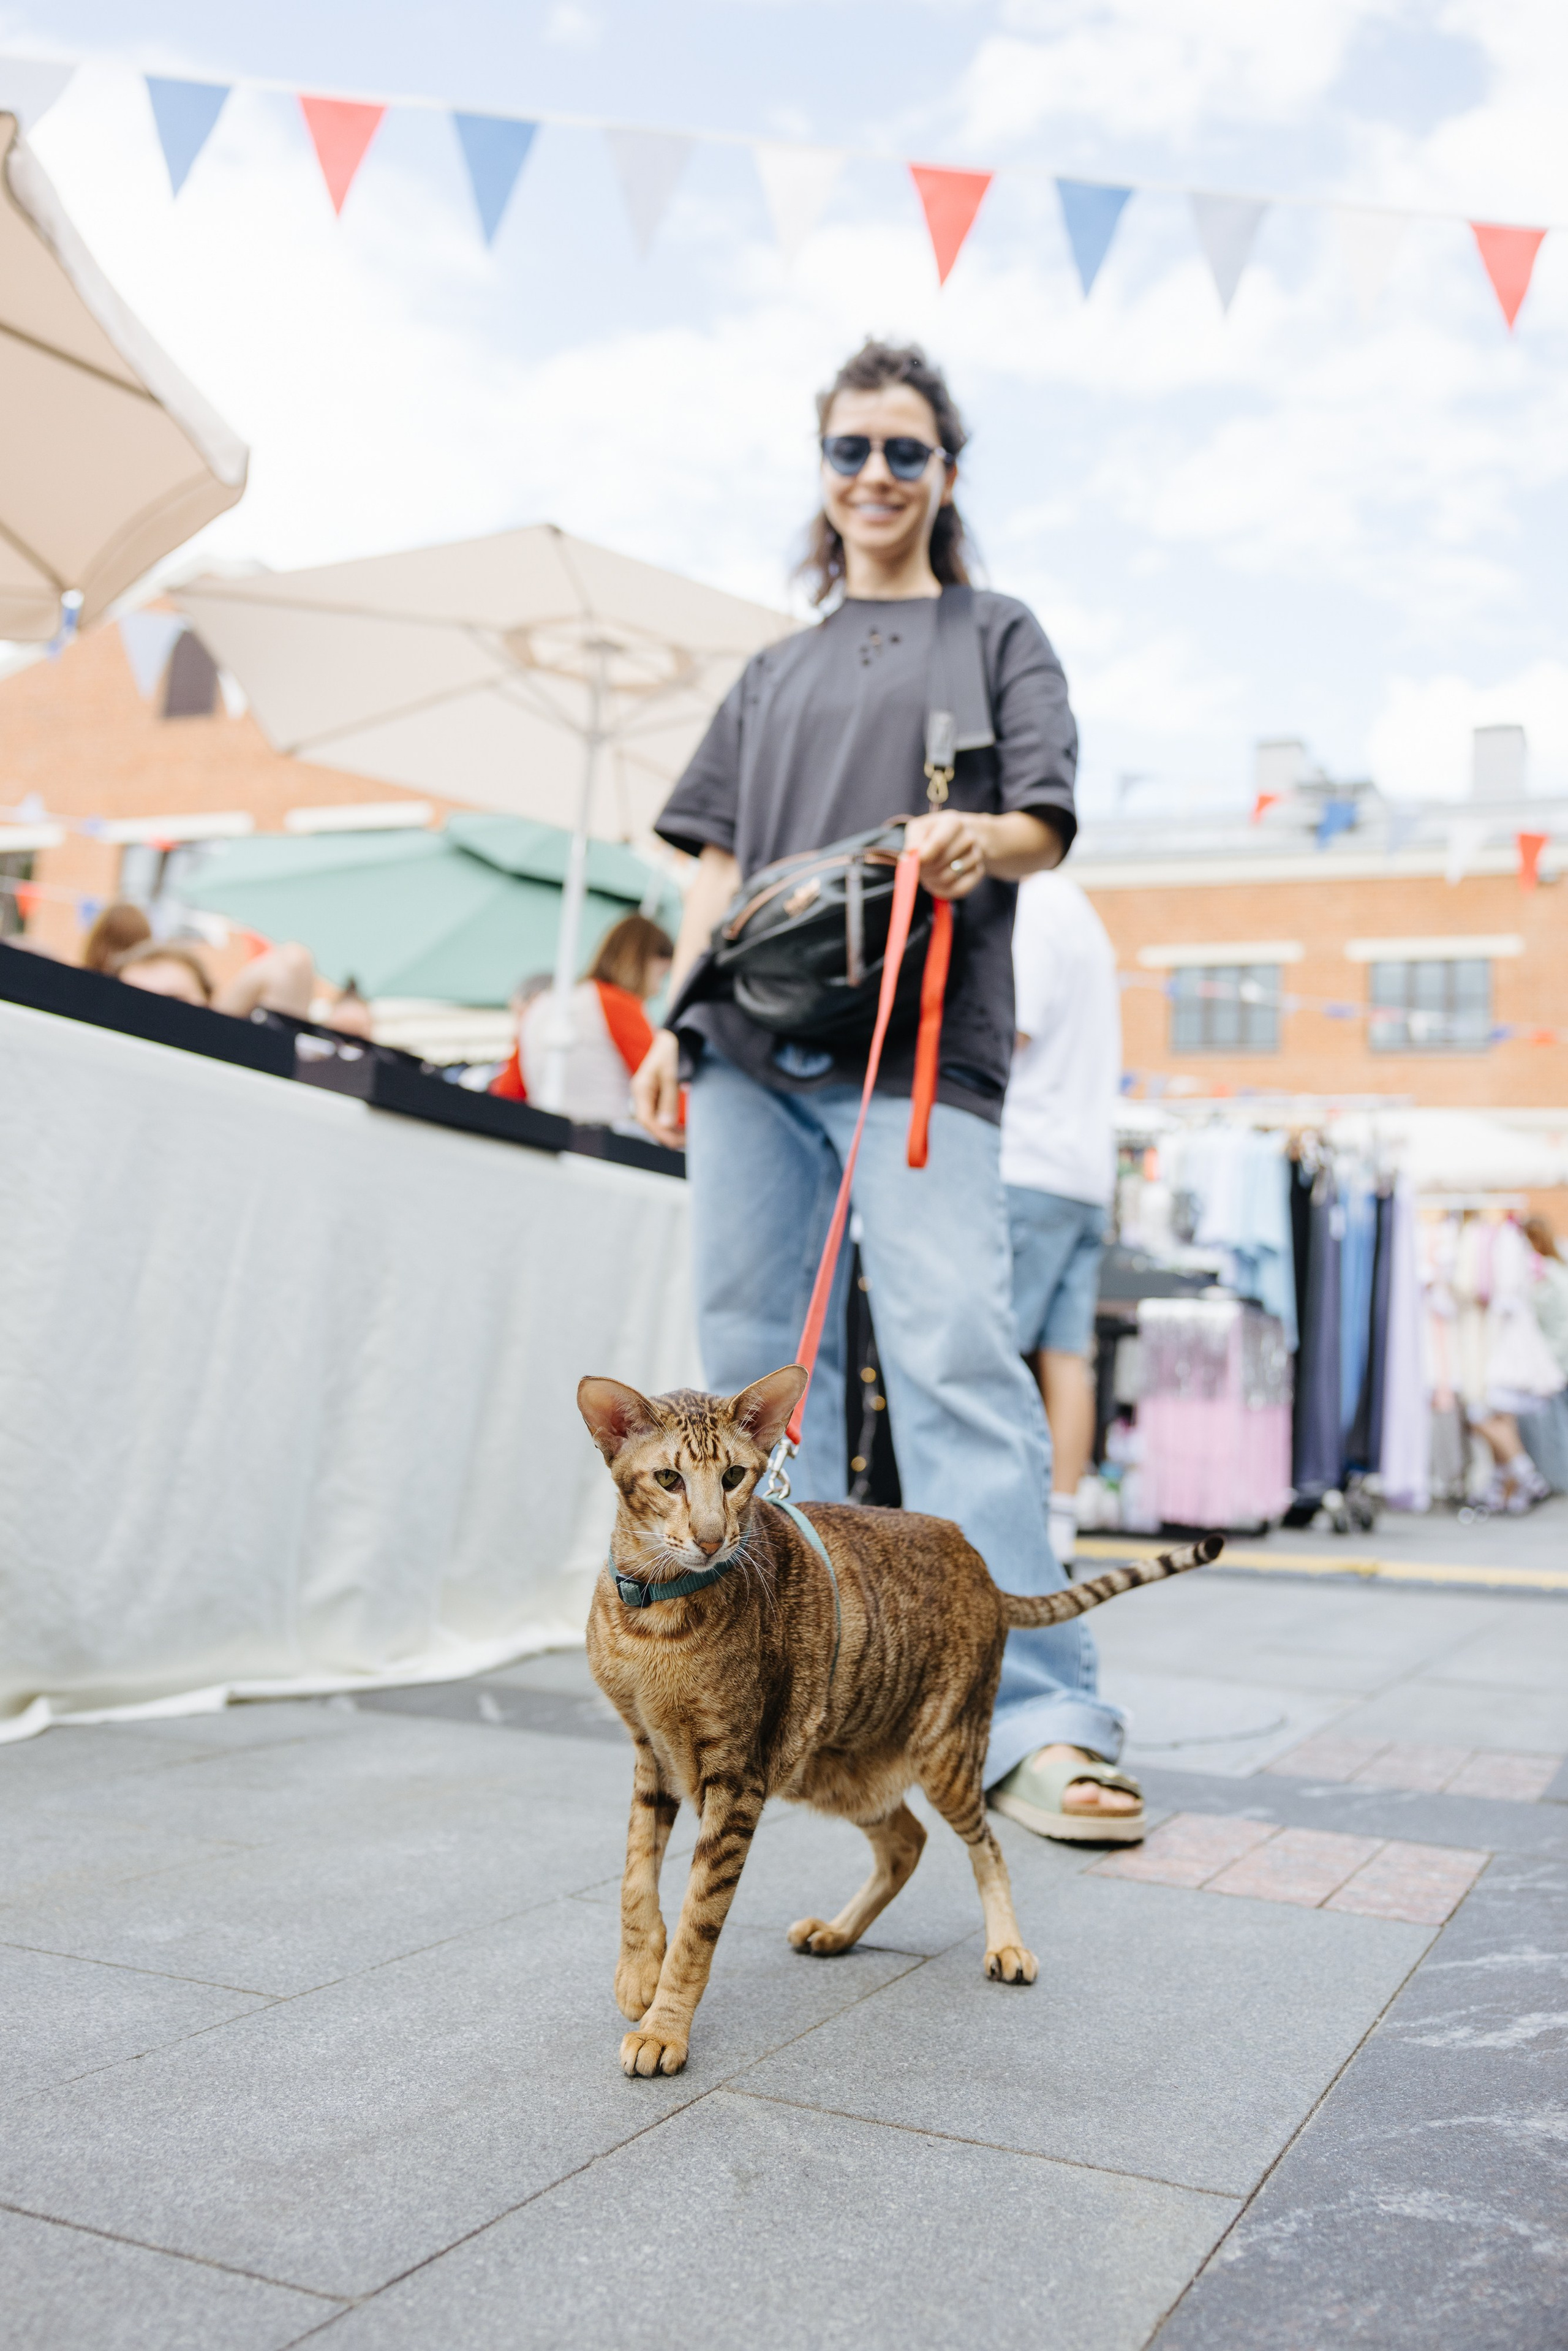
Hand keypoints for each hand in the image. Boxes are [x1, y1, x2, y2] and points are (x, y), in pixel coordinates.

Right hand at [631, 1028, 683, 1148]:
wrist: (673, 1037)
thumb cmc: (671, 1053)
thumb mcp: (671, 1076)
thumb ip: (669, 1101)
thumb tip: (667, 1126)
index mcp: (640, 1089)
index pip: (646, 1119)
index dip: (662, 1133)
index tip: (679, 1142)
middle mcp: (640, 1094)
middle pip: (650, 1123)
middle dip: (667, 1135)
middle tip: (688, 1142)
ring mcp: (646, 1095)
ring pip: (654, 1120)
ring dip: (669, 1131)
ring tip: (687, 1138)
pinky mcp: (654, 1094)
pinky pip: (659, 1114)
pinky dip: (670, 1123)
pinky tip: (682, 1128)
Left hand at [903, 810, 990, 900]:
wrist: (961, 836)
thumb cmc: (935, 833)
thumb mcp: (920, 829)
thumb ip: (912, 842)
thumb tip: (909, 858)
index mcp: (953, 823)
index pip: (938, 844)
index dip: (922, 859)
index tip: (913, 864)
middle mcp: (968, 838)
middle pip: (941, 864)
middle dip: (925, 871)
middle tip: (919, 869)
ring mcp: (976, 855)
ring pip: (947, 879)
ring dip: (932, 881)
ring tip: (928, 873)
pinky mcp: (978, 872)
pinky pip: (958, 890)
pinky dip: (943, 891)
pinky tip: (937, 884)